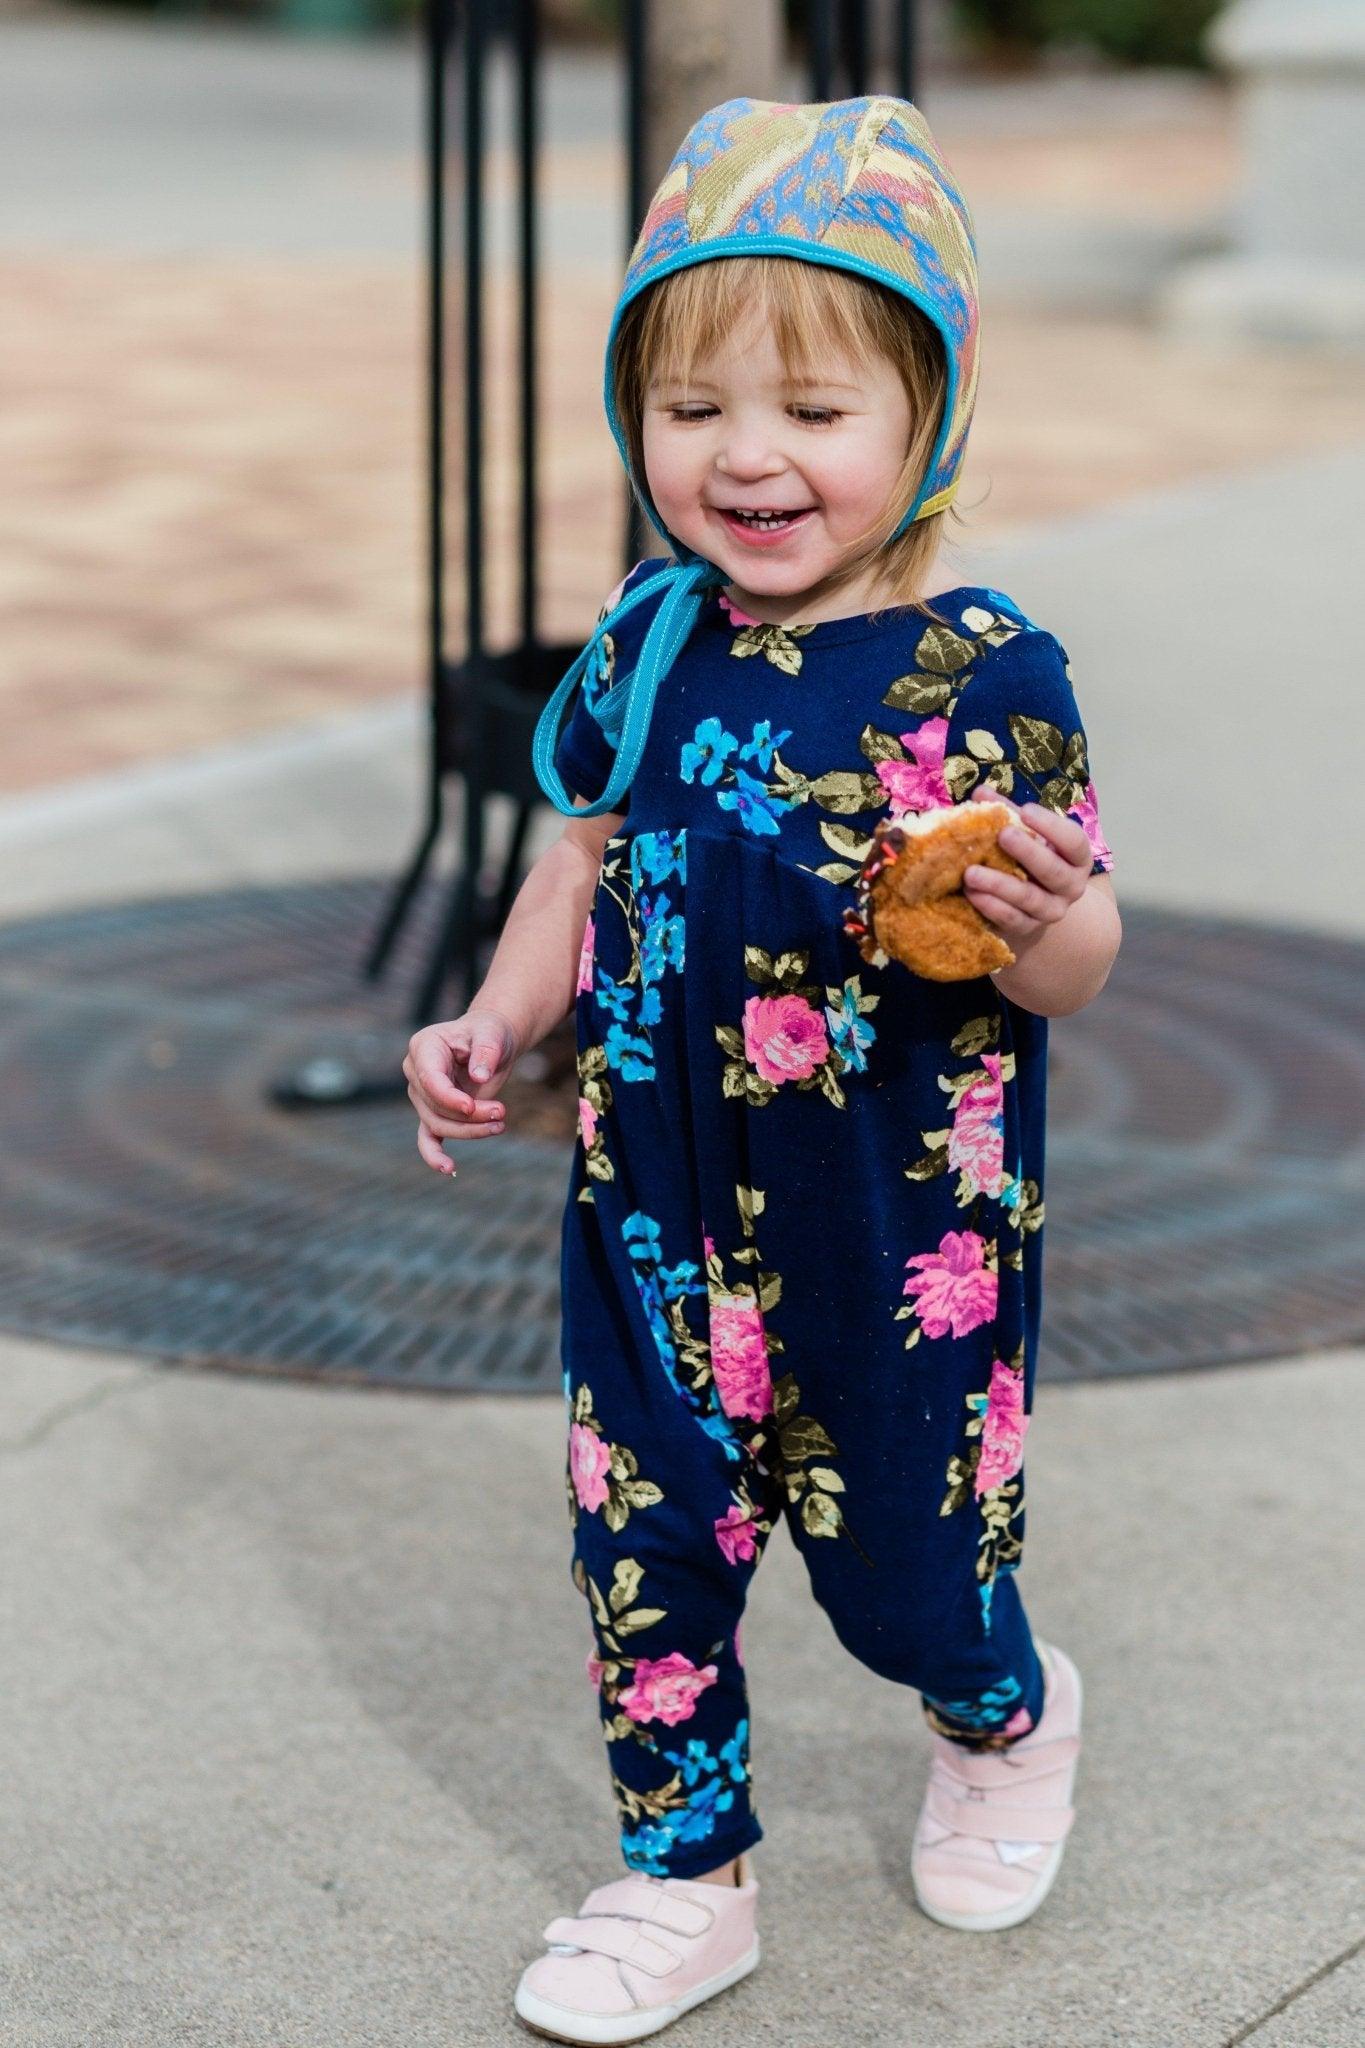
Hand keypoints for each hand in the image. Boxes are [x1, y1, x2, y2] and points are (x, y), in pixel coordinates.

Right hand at [403, 1007, 520, 1176]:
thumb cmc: (490, 1032)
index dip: (449, 1097)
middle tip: (502, 1112)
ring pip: (438, 1125)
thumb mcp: (492, 1033)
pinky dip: (435, 1155)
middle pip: (436, 1106)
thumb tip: (479, 1078)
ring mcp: (421, 1095)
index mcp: (424, 1047)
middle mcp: (415, 1072)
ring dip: (470, 1130)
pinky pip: (427, 1138)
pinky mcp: (432, 1112)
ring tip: (500, 1124)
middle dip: (470, 1115)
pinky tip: (449, 1169)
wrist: (491, 1041)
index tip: (472, 1106)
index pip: (429, 1080)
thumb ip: (486, 1051)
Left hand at [961, 784, 1090, 945]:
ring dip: (1000, 885)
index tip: (1026, 809)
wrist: (1034, 902)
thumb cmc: (1030, 857)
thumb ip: (1007, 812)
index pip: (1074, 841)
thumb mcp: (1026, 832)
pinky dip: (990, 907)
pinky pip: (1011, 919)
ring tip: (971, 872)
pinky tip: (971, 893)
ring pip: (1030, 899)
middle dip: (1028, 853)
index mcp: (1077, 858)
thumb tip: (981, 792)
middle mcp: (1071, 886)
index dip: (1051, 826)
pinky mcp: (1028, 927)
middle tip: (1003, 835)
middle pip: (1054, 871)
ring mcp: (1051, 910)